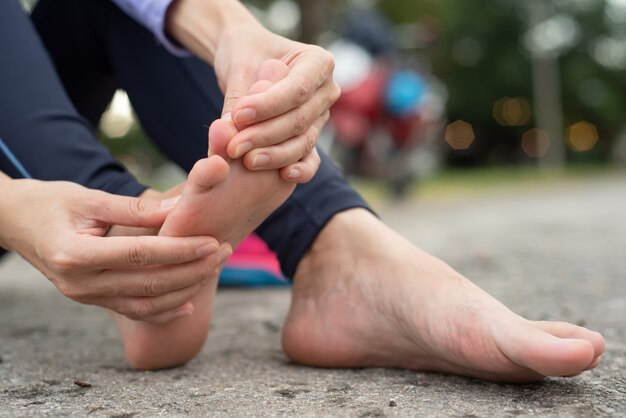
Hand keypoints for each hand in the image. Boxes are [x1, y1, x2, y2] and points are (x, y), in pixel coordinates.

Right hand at [0, 178, 228, 321]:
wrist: (14, 222)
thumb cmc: (50, 202)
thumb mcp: (89, 198)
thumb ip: (133, 209)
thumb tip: (179, 208)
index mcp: (75, 254)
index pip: (139, 255)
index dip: (179, 250)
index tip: (212, 241)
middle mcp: (79, 283)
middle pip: (148, 283)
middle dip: (192, 269)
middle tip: (224, 251)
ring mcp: (85, 296)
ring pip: (145, 304)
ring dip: (185, 289)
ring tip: (214, 268)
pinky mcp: (92, 299)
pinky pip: (133, 310)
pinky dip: (163, 310)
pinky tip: (189, 302)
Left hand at [165, 0, 336, 181]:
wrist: (248, 59)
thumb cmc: (245, 54)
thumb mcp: (239, 66)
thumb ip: (237, 99)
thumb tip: (229, 132)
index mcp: (318, 62)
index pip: (296, 90)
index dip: (269, 107)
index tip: (239, 116)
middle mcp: (326, 91)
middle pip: (300, 120)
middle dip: (266, 136)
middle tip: (234, 147)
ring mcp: (320, 117)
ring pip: (302, 142)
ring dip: (274, 155)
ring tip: (244, 160)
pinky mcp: (310, 136)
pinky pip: (308, 157)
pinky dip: (298, 169)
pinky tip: (284, 176)